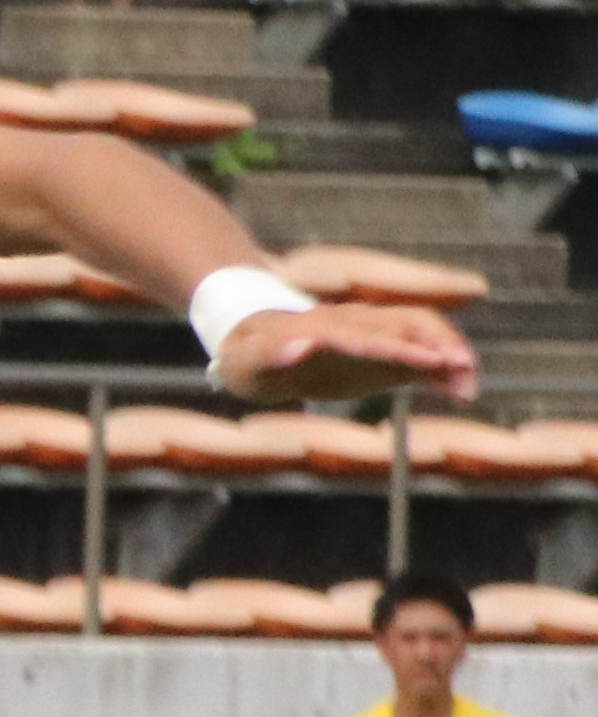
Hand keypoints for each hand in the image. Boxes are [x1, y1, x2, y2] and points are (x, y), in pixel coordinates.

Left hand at [219, 300, 476, 408]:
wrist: (257, 347)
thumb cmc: (249, 356)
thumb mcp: (249, 360)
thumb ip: (273, 354)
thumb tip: (298, 346)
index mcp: (325, 327)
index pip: (368, 334)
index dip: (399, 347)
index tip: (428, 360)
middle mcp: (357, 325)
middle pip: (410, 324)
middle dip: (441, 343)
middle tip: (464, 372)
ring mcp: (374, 337)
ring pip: (424, 335)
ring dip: (450, 356)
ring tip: (467, 389)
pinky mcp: (383, 356)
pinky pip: (421, 358)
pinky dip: (443, 373)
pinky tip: (460, 392)